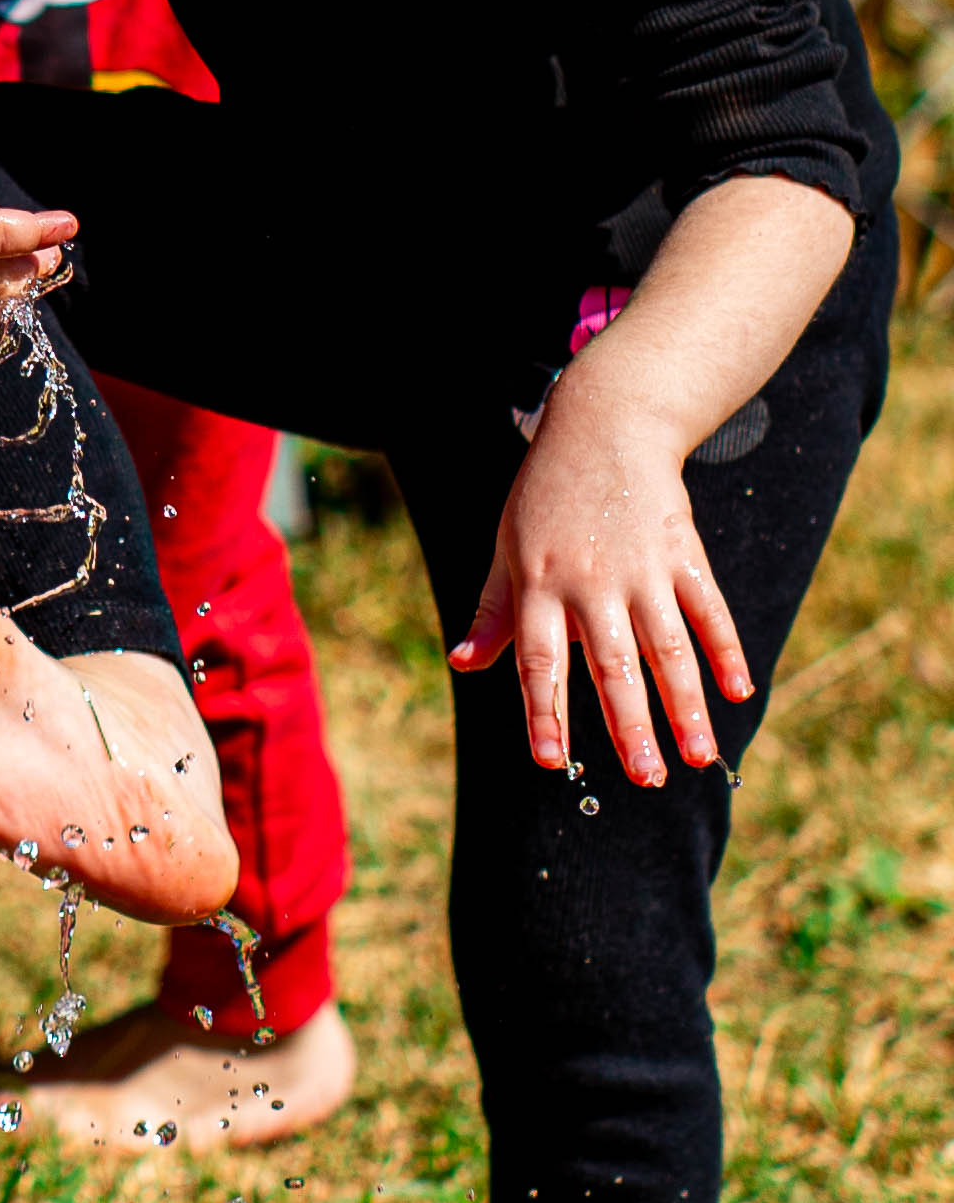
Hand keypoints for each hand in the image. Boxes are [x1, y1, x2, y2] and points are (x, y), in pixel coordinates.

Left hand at [449, 386, 750, 787]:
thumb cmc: (545, 495)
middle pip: (611, 666)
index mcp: (538, 584)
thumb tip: (462, 665)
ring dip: (686, 705)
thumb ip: (491, 612)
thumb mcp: (504, 547)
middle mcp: (589, 581)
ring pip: (667, 648)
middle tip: (647, 779)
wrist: (604, 424)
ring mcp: (641, 568)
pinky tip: (739, 692)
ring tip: (698, 756)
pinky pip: (707, 609)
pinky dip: (726, 650)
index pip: (540, 662)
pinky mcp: (682, 552)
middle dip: (630, 726)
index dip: (545, 713)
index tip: (552, 762)